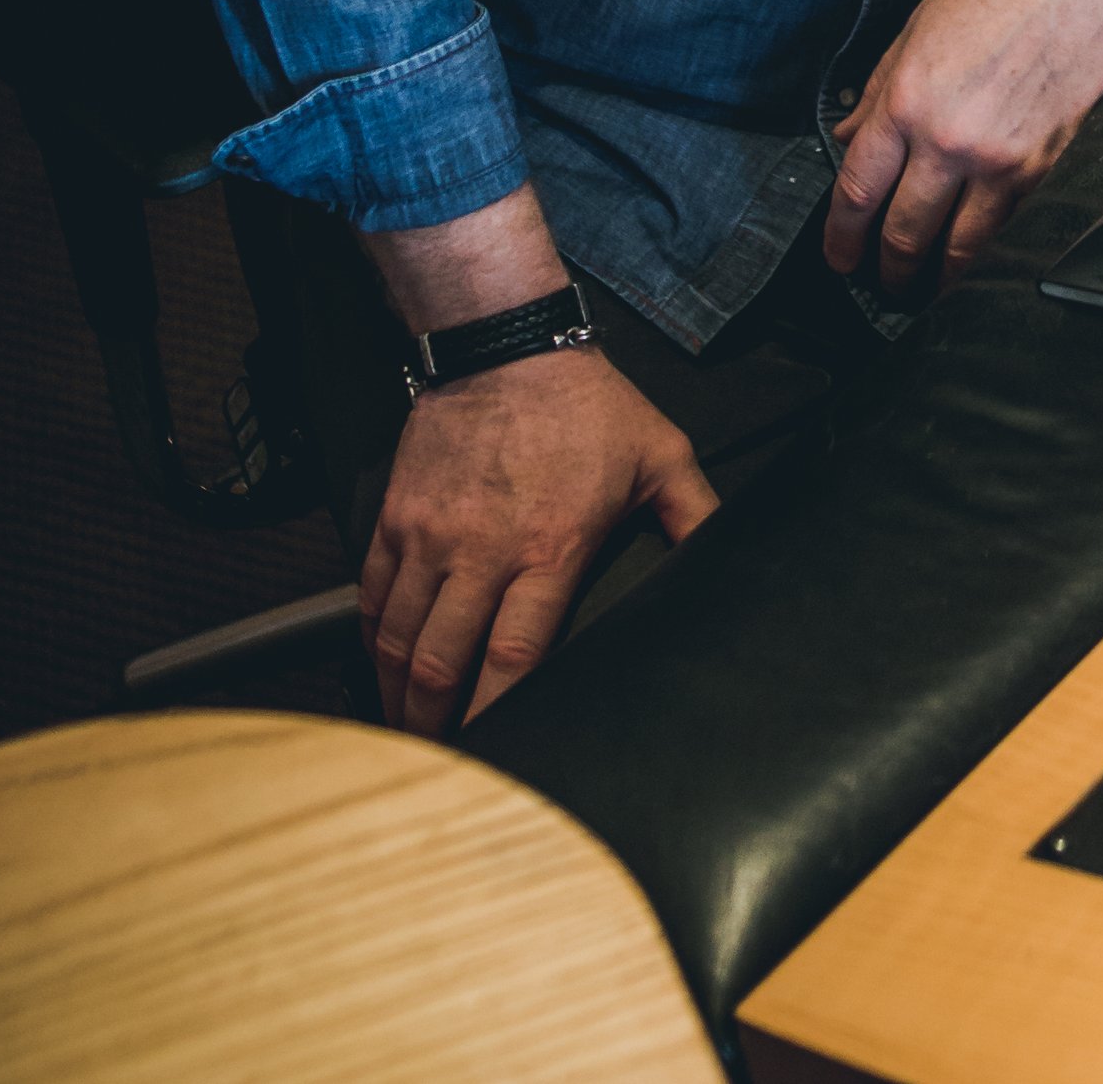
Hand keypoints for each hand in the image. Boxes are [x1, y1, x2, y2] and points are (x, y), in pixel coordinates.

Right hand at [359, 347, 719, 733]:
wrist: (505, 341)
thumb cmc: (585, 403)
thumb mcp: (660, 454)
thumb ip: (696, 515)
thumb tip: (728, 559)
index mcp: (551, 547)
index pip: (514, 656)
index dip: (497, 713)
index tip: (495, 754)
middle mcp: (483, 549)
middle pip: (443, 663)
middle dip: (436, 725)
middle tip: (438, 762)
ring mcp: (432, 534)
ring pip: (400, 639)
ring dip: (398, 694)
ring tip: (405, 731)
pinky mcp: (396, 516)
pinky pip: (373, 595)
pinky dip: (373, 641)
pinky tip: (381, 666)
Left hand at [824, 0, 1102, 297]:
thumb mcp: (918, 27)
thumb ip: (879, 90)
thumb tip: (847, 140)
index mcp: (906, 100)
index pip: (857, 190)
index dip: (840, 235)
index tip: (837, 256)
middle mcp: (947, 139)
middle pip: (902, 232)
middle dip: (883, 268)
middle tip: (875, 281)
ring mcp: (997, 160)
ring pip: (954, 247)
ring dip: (931, 277)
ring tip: (919, 288)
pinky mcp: (1038, 168)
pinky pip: (999, 227)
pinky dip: (978, 251)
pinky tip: (966, 257)